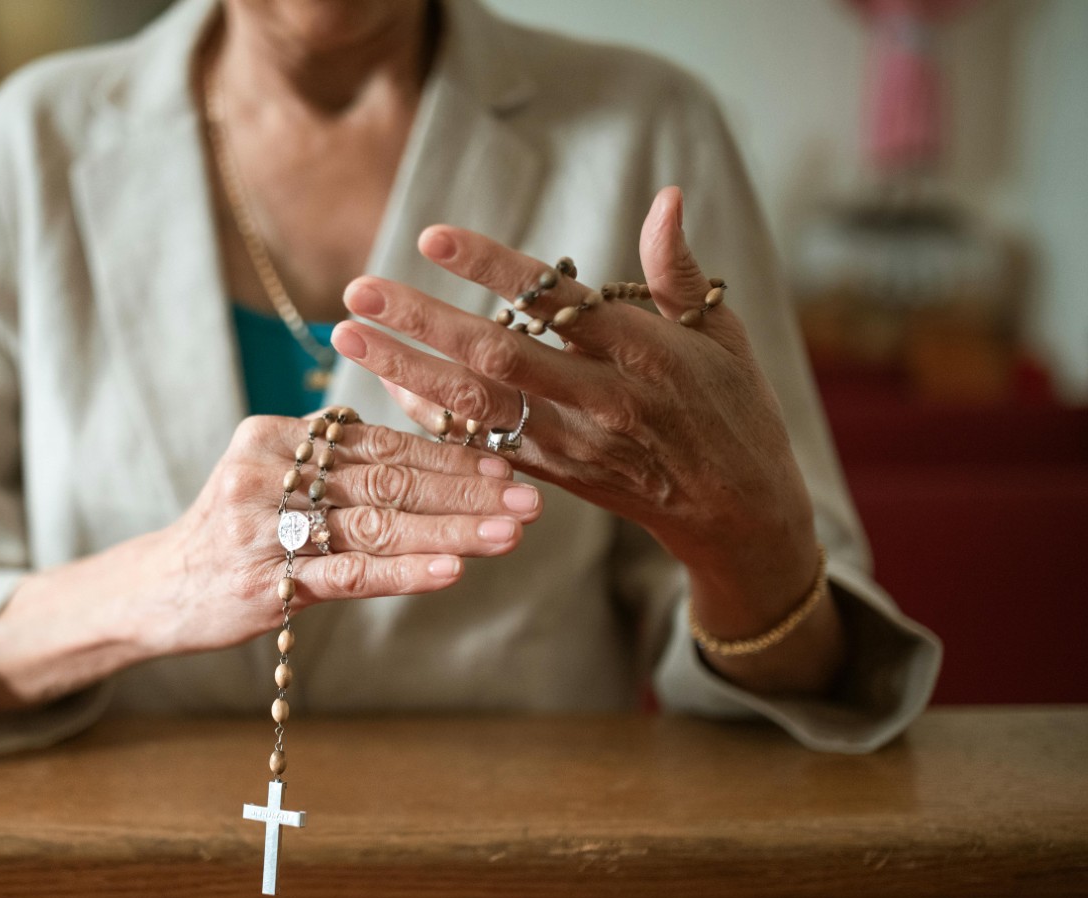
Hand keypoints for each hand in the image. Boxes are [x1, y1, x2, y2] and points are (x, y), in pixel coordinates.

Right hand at [149, 412, 543, 655]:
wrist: (159, 590)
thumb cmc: (235, 534)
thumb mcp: (274, 480)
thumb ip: (339, 466)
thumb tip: (439, 457)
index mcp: (275, 435)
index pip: (378, 442)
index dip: (447, 455)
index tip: (506, 466)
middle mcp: (266, 471)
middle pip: (386, 480)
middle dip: (466, 491)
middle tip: (529, 501)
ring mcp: (264, 527)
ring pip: (377, 525)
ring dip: (452, 530)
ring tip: (509, 534)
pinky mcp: (267, 582)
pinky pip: (348, 574)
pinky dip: (405, 572)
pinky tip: (452, 571)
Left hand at [329, 186, 822, 644]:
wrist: (738, 511)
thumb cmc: (734, 407)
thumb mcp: (722, 332)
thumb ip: (678, 269)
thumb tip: (666, 196)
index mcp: (645, 354)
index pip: (556, 301)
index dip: (491, 268)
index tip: (431, 237)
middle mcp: (602, 400)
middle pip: (497, 355)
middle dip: (422, 321)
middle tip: (358, 289)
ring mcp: (572, 444)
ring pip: (475, 405)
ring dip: (405, 370)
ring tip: (349, 333)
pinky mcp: (554, 476)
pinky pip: (480, 447)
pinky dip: (433, 419)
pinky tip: (388, 387)